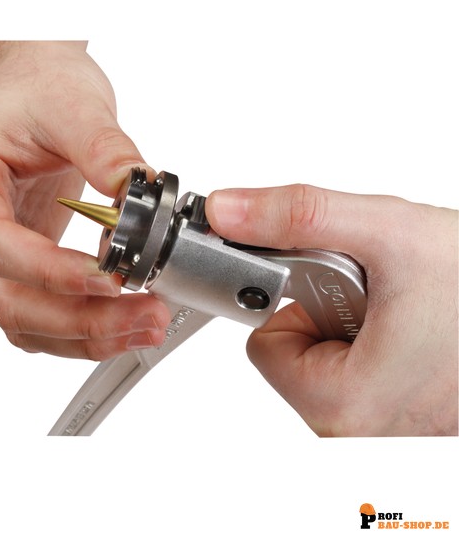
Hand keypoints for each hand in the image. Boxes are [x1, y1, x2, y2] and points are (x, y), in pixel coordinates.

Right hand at [0, 41, 169, 359]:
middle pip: (11, 302)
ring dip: (88, 335)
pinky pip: (41, 313)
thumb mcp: (75, 105)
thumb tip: (142, 194)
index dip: (54, 273)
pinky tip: (124, 319)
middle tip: (148, 317)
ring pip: (26, 321)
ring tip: (146, 326)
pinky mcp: (15, 264)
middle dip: (84, 321)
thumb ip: (106, 150)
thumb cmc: (37, 87)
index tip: (113, 279)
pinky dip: (82, 327)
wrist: (32, 85)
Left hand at [206, 184, 457, 435]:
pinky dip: (379, 347)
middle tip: (384, 297)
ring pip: (329, 364)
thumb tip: (228, 210)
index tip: (331, 282)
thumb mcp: (388, 234)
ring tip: (409, 315)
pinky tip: (420, 333)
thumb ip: (297, 216)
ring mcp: (384, 438)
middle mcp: (360, 438)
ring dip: (357, 329)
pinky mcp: (405, 428)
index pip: (261, 345)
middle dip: (329, 315)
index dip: (293, 302)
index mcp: (345, 407)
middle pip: (294, 356)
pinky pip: (361, 376)